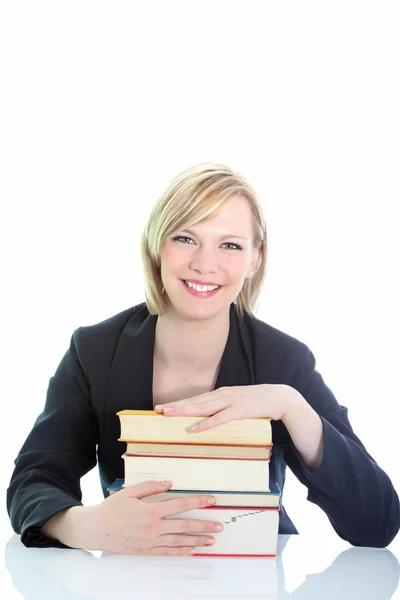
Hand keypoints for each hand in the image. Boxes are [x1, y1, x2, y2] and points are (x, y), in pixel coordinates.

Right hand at [73, 480, 222, 554]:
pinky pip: (167, 552)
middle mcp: (153, 527)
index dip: (198, 502)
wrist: (94, 530)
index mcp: (150, 510)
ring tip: (212, 541)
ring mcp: (150, 541)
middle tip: (219, 526)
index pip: (180, 504)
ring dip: (197, 541)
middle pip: (184, 525)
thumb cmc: (111, 509)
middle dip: (204, 525)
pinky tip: (192, 550)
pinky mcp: (145, 550)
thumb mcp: (130, 492)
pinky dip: (181, 551)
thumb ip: (151, 487)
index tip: (212, 501)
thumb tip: (170, 483)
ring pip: (179, 541)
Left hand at [154, 384, 294, 431]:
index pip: (194, 399)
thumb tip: (209, 417)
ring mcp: (230, 402)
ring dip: (185, 411)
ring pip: (203, 407)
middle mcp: (221, 395)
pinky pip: (220, 418)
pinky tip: (196, 428)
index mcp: (220, 394)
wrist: (278, 396)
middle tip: (158, 410)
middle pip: (194, 401)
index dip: (178, 403)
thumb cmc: (256, 401)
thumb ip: (223, 407)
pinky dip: (207, 423)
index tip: (161, 407)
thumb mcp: (236, 402)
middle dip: (175, 406)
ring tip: (169, 414)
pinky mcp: (239, 411)